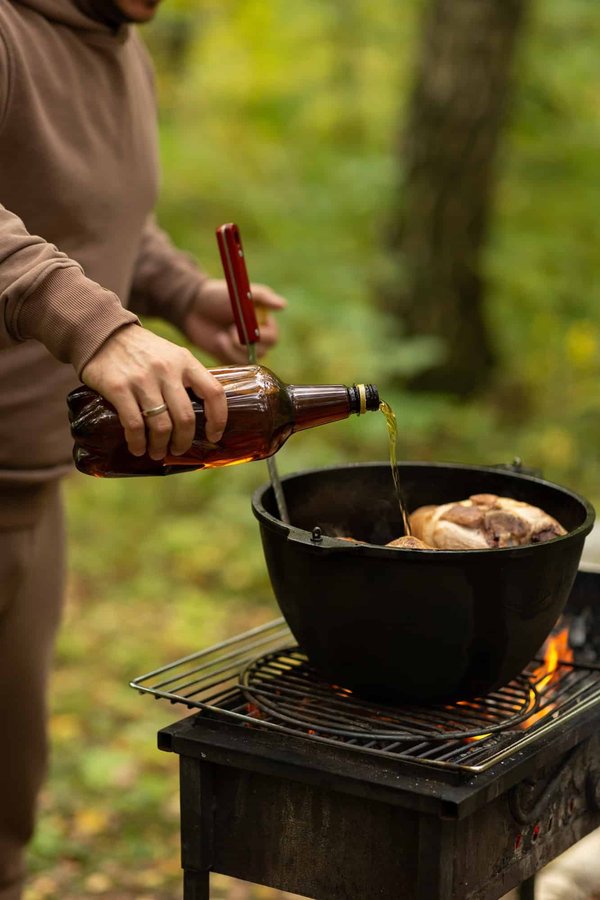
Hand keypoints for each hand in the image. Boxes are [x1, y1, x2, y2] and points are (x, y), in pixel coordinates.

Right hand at [80, 325, 226, 459]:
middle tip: (177, 449)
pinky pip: (134, 424)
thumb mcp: (172, 355)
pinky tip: (137, 448)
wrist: (104, 333)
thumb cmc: (143, 350)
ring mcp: (142, 379)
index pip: (214, 393)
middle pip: (185, 417)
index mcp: (185, 361)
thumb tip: (201, 414)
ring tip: (156, 452)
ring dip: (160, 446)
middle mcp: (167, 370)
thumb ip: (186, 378)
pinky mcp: (118, 388)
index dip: (218, 419)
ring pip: (161, 426)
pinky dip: (137, 442)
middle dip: (183, 441)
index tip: (213, 435)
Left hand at [182, 278, 285, 363]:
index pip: (272, 338)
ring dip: (233, 350)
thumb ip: (263, 297)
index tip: (242, 326)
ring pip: (248, 362)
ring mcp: (243, 351)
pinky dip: (226, 354)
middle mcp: (258, 339)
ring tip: (221, 336)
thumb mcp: (242, 293)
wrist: (192, 307)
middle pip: (262, 353)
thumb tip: (283, 305)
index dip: (259, 336)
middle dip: (243, 344)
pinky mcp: (230, 359)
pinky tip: (218, 341)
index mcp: (264, 323)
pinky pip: (234, 366)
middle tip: (229, 331)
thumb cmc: (219, 296)